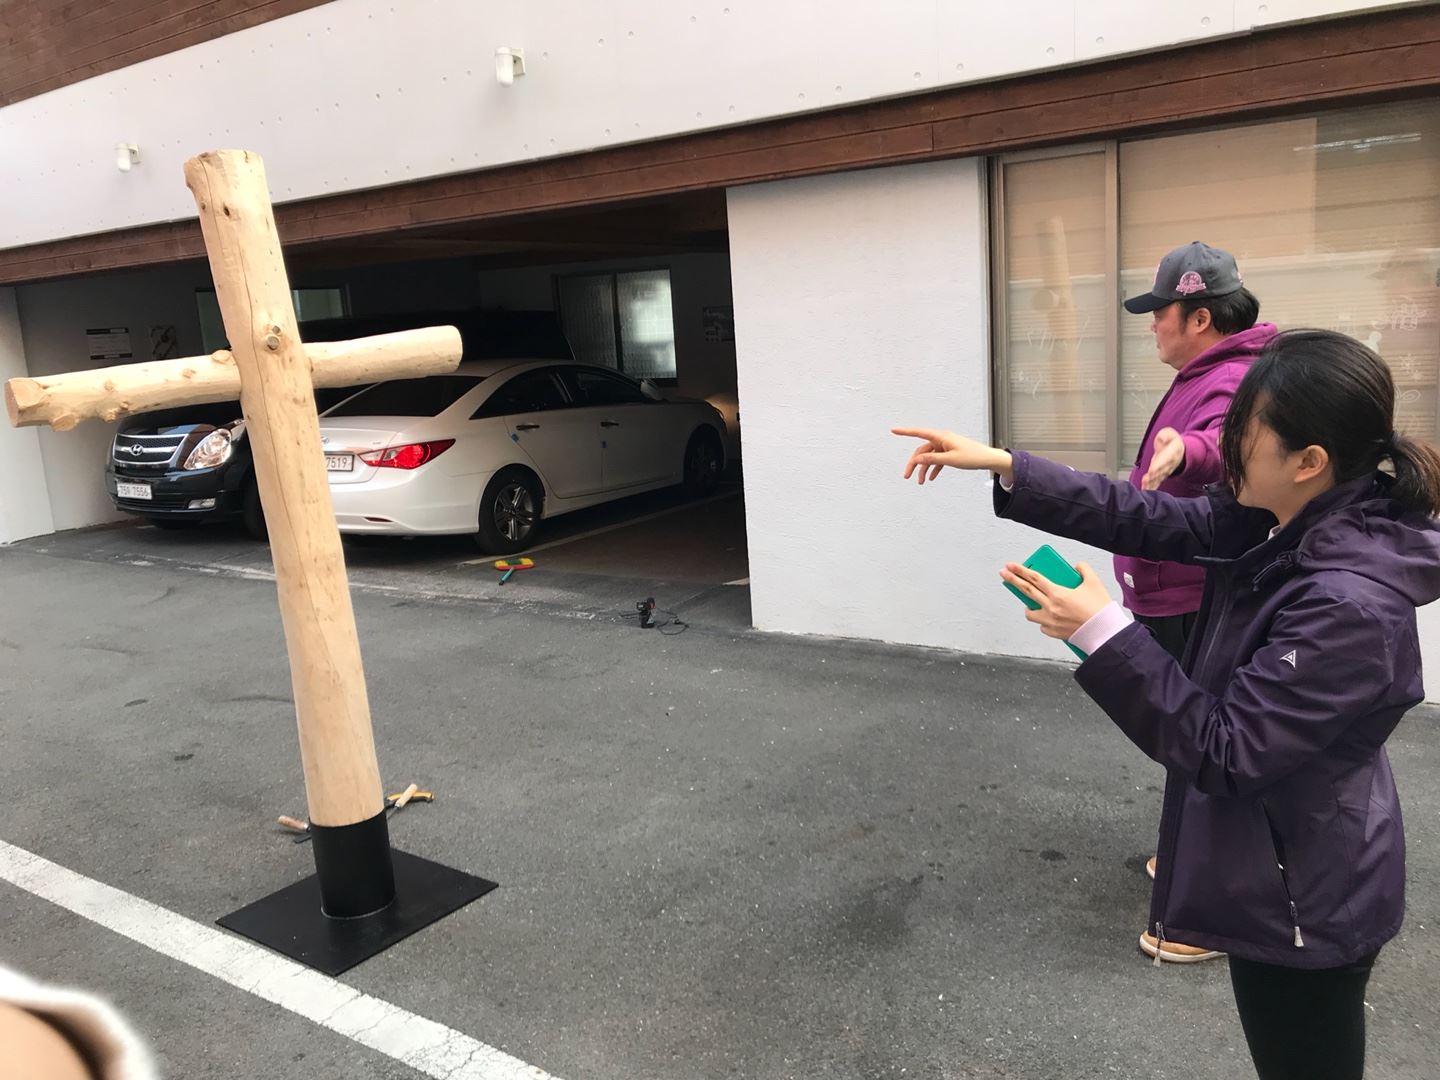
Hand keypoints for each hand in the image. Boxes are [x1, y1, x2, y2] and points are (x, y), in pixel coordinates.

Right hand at [893, 427, 1012, 484]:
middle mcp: (942, 440)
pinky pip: (937, 460)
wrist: (987, 459)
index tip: (894, 430)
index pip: (919, 433)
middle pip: (922, 451)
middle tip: (907, 476)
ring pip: (929, 457)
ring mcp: (945, 446)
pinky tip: (930, 478)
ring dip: (923, 469)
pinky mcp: (950, 453)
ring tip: (920, 482)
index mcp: (941, 437)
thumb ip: (932, 459)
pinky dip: (933, 468)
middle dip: (914, 463)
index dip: (905, 432)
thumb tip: (917, 459)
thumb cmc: (972, 457)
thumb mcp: (950, 460)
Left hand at [1000, 561, 1111, 640]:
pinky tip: (1050, 617)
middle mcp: (1050, 607)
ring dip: (1029, 606)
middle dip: (1013, 580)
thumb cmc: (1100, 609)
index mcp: (1058, 594)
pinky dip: (1044, 620)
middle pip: (1026, 591)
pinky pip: (1042, 625)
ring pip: (1030, 612)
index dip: (1020, 570)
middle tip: (1004, 573)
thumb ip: (1084, 570)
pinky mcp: (1053, 633)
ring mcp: (1050, 622)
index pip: (1034, 578)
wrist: (1105, 632)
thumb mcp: (1094, 583)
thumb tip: (1077, 566)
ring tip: (1033, 602)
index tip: (1010, 565)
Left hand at [1141, 427, 1184, 490]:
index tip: (1152, 470)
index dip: (1158, 466)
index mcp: (1171, 454)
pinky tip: (1144, 490)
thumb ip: (1166, 435)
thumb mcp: (1169, 434)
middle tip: (1146, 481)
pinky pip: (1155, 482)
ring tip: (1144, 487)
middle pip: (1160, 472)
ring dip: (1151, 484)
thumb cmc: (1172, 441)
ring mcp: (1164, 471)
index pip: (1164, 461)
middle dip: (1153, 477)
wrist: (1178, 450)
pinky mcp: (1159, 474)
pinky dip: (1150, 486)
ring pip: (1158, 479)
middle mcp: (1168, 465)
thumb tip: (1163, 438)